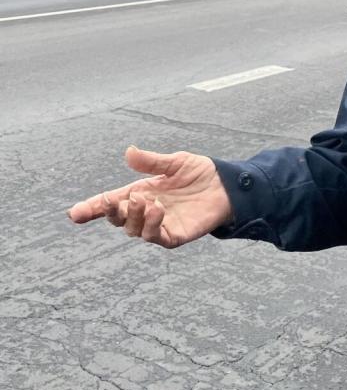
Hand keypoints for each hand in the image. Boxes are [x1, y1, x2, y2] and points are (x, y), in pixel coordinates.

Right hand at [67, 146, 231, 247]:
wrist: (228, 185)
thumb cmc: (201, 174)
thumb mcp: (175, 162)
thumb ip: (151, 161)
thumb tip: (128, 153)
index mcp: (141, 193)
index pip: (111, 203)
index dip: (92, 209)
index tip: (74, 213)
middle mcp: (146, 212)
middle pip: (118, 219)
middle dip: (113, 212)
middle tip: (118, 200)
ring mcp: (159, 225)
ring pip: (134, 230)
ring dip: (133, 216)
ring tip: (144, 200)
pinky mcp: (175, 236)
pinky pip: (156, 236)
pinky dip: (151, 225)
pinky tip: (157, 209)